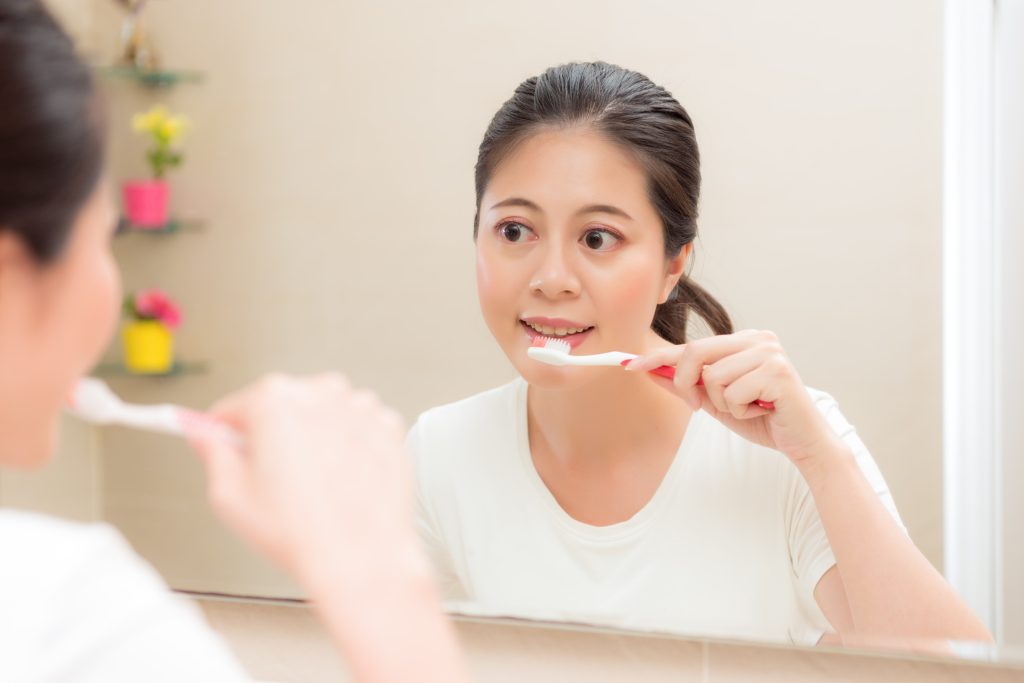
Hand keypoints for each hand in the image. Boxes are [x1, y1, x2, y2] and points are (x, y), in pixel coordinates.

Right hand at [188, 374, 422, 589]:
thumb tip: (206, 436)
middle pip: (283, 406)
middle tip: (274, 480)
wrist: (360, 557)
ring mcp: (360, 407)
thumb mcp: (230, 495)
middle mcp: (321, 392)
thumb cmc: (301, 532)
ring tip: (313, 485)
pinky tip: (342, 479)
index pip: (235, 408)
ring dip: (315, 438)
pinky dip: (350, 447)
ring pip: (323, 415)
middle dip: (275, 435)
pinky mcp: (389, 425)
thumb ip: (212, 453)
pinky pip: (358, 428)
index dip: (227, 433)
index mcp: (275, 400)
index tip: (227, 443)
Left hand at [627, 330, 838, 464]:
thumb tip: (650, 373)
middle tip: (697, 406)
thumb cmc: (762, 418)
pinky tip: (762, 410)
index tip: (630, 365)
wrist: (803, 441)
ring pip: (712, 378)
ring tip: (747, 407)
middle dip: (685, 384)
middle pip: (695, 352)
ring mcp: (769, 352)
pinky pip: (732, 393)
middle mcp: (757, 338)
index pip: (692, 345)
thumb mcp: (717, 401)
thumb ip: (687, 385)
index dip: (658, 356)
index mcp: (743, 340)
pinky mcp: (777, 371)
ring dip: (722, 404)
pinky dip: (740, 411)